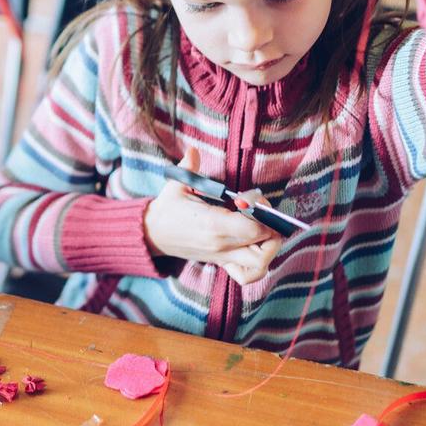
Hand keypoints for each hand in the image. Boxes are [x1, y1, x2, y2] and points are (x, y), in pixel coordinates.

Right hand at [144, 148, 280, 285]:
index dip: (264, 213)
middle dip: (273, 228)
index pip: (254, 228)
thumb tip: (193, 150)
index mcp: (213, 224)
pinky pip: (246, 275)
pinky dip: (257, 267)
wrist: (152, 234)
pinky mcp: (221, 262)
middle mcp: (221, 244)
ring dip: (269, 248)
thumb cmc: (167, 208)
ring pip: (260, 264)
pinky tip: (255, 249)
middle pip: (265, 246)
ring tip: (263, 231)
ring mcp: (222, 256)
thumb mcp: (177, 185)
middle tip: (264, 213)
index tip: (255, 200)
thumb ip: (189, 167)